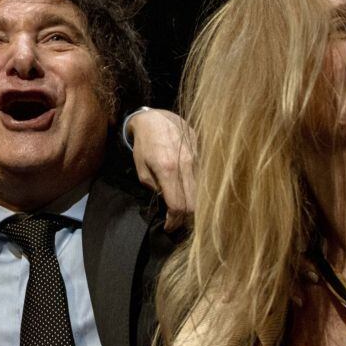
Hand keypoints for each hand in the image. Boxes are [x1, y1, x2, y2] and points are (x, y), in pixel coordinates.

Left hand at [127, 109, 195, 230]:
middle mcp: (186, 165)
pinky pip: (204, 179)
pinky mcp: (203, 153)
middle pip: (195, 204)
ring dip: (194, 206)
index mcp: (168, 170)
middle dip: (185, 219)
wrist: (156, 118)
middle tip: (176, 223)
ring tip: (183, 211)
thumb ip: (154, 187)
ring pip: (202, 193)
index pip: (178, 206)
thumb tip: (166, 201)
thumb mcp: (141, 168)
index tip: (168, 227)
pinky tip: (189, 193)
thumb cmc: (144, 143)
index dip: (173, 222)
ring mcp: (197, 159)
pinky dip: (198, 191)